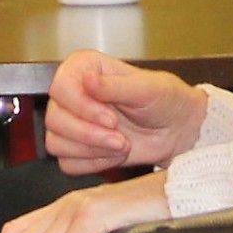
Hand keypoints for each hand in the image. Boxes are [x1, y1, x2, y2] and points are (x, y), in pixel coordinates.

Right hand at [42, 50, 206, 173]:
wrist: (177, 129)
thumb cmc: (166, 100)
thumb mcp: (147, 88)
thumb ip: (116, 86)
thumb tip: (88, 80)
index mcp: (85, 68)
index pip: (60, 88)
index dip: (82, 108)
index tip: (110, 119)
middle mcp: (73, 94)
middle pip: (54, 119)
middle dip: (89, 135)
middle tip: (120, 138)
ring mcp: (72, 122)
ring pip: (56, 143)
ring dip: (92, 150)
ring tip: (122, 144)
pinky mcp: (77, 149)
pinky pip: (67, 164)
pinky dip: (93, 164)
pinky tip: (114, 155)